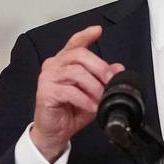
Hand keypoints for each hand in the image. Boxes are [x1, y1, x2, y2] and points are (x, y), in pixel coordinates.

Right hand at [29, 25, 123, 161]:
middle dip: (100, 67)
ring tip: (101, 98)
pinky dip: (84, 99)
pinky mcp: (45, 92)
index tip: (98, 30)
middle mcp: (53, 66)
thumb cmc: (70, 111)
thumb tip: (118, 68)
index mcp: (64, 62)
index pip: (74, 43)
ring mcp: (47, 78)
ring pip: (75, 72)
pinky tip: (92, 106)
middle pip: (79, 55)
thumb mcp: (92, 94)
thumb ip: (103, 79)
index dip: (86, 35)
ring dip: (93, 86)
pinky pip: (69, 91)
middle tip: (111, 81)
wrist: (55, 132)